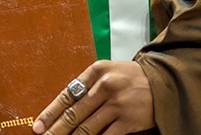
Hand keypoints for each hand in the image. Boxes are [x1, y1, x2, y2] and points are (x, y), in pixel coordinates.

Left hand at [32, 61, 153, 134]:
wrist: (162, 82)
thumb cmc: (128, 77)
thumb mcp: (107, 71)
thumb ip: (87, 85)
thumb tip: (64, 107)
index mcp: (96, 71)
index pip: (68, 94)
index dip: (51, 112)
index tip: (39, 125)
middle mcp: (105, 86)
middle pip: (75, 113)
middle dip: (56, 129)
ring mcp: (117, 105)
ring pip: (87, 128)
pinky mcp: (128, 121)